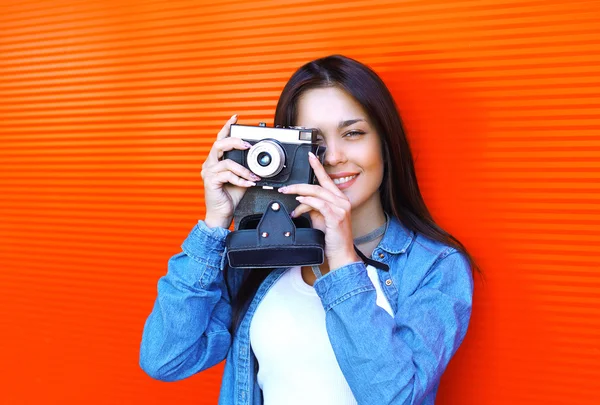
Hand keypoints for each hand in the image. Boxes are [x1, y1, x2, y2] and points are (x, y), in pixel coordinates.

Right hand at [201, 115, 261, 227]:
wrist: (222, 213)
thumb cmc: (230, 196)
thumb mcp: (241, 178)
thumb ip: (245, 168)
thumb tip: (258, 161)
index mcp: (216, 161)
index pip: (220, 139)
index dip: (226, 127)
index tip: (235, 118)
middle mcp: (210, 164)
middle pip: (219, 144)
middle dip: (235, 142)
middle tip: (247, 146)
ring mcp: (209, 172)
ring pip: (226, 161)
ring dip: (243, 169)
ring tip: (252, 176)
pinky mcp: (210, 182)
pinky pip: (227, 175)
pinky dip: (240, 179)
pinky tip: (247, 184)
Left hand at [278, 151, 359, 270]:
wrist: (340, 254)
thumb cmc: (332, 238)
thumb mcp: (320, 219)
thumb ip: (313, 207)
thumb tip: (301, 202)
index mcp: (339, 199)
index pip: (327, 179)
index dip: (318, 167)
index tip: (310, 156)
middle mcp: (342, 201)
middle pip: (318, 186)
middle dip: (299, 185)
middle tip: (285, 187)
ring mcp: (341, 208)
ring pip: (317, 194)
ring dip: (300, 194)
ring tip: (288, 195)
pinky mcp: (337, 216)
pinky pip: (320, 205)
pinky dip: (308, 203)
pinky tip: (299, 204)